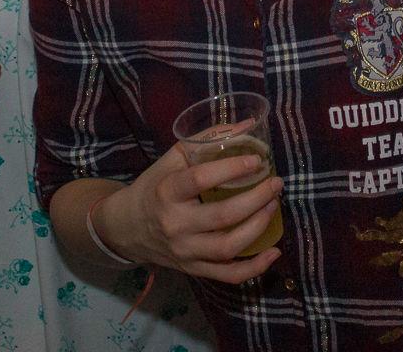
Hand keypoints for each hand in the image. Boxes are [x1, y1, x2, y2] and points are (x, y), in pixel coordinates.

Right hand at [98, 144, 282, 283]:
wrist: (126, 228)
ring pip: (228, 247)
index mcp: (167, 192)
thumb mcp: (172, 160)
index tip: (257, 160)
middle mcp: (175, 224)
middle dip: (256, 199)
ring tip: (273, 206)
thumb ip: (206, 141)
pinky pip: (227, 275)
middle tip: (275, 184)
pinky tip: (273, 252)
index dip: (231, 169)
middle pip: (222, 216)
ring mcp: (185, 251)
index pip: (200, 180)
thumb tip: (247, 126)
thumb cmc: (154, 187)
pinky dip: (254, 267)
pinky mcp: (193, 269)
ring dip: (258, 227)